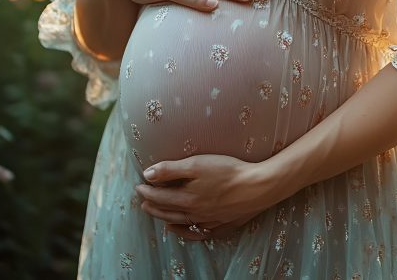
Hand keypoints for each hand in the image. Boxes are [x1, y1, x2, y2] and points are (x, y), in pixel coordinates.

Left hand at [134, 155, 279, 238]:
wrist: (258, 187)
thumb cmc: (228, 171)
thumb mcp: (197, 164)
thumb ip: (170, 170)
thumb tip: (147, 175)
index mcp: (187, 198)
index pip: (160, 196)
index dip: (147, 191)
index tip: (138, 185)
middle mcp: (195, 213)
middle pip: (168, 211)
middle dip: (153, 205)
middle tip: (142, 200)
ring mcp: (208, 221)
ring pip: (180, 222)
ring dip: (165, 217)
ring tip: (155, 213)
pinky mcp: (222, 225)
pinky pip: (197, 233)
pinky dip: (185, 232)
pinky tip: (179, 229)